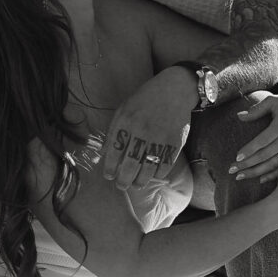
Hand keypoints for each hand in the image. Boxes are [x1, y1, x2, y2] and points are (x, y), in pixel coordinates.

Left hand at [102, 69, 194, 189]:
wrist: (174, 91)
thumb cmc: (144, 100)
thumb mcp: (123, 110)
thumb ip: (113, 132)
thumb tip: (103, 154)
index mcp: (126, 123)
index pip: (114, 152)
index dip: (110, 168)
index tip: (108, 176)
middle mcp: (142, 132)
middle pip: (130, 165)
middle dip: (123, 180)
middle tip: (121, 185)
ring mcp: (159, 139)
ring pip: (147, 170)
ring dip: (140, 181)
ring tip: (136, 184)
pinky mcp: (174, 144)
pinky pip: (164, 167)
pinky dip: (158, 174)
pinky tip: (152, 174)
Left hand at [230, 89, 277, 181]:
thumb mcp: (273, 101)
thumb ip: (256, 109)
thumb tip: (239, 116)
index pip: (263, 140)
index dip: (250, 149)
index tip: (237, 157)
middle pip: (266, 155)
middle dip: (248, 164)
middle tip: (231, 170)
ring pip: (273, 164)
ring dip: (256, 172)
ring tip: (240, 176)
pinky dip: (272, 175)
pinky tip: (259, 179)